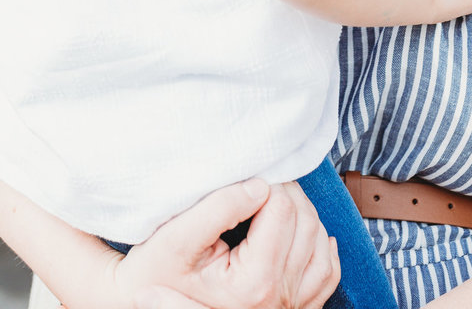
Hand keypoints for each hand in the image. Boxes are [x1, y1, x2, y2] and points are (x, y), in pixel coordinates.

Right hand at [122, 179, 338, 308]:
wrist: (145, 304)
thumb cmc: (157, 271)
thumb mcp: (177, 237)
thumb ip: (219, 207)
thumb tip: (259, 185)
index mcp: (254, 284)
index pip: (282, 210)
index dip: (269, 182)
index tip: (249, 175)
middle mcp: (278, 300)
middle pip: (305, 223)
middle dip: (287, 192)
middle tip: (261, 180)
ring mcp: (290, 308)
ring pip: (320, 244)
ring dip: (304, 214)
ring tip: (275, 200)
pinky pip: (326, 276)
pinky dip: (322, 249)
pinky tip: (307, 233)